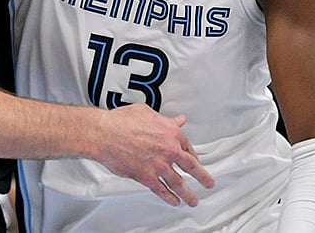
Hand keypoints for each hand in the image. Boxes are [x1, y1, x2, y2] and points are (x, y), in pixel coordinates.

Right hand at [95, 103, 214, 206]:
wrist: (106, 134)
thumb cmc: (122, 121)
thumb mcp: (147, 113)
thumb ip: (165, 119)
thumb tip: (176, 119)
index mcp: (170, 132)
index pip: (187, 146)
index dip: (192, 154)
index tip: (195, 160)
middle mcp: (169, 150)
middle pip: (191, 167)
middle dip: (202, 177)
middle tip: (208, 182)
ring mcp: (159, 165)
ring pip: (179, 183)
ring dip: (188, 194)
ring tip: (193, 200)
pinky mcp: (147, 177)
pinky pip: (162, 191)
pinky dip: (169, 198)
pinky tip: (174, 201)